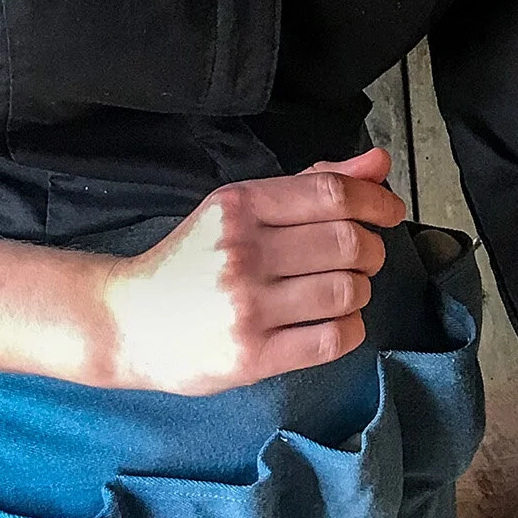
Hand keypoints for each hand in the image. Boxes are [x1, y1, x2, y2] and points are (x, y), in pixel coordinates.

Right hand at [89, 148, 406, 392]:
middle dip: (372, 250)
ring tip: (342, 291)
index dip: (376, 200)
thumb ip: (310, 184)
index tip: (390, 212)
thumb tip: (378, 162)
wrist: (127, 321)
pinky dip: (351, 329)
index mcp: (240, 206)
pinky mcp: (251, 355)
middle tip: (363, 258)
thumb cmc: (191, 262)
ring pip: (347, 291)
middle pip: (348, 243)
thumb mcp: (240, 210)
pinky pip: (332, 339)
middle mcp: (243, 253)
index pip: (331, 194)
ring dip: (360, 290)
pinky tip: (335, 322)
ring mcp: (246, 306)